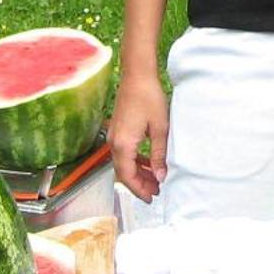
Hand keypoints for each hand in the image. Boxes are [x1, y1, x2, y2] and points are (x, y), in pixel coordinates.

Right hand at [107, 72, 169, 202]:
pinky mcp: (117, 129)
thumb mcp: (160, 129)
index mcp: (123, 145)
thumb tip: (160, 177)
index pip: (128, 176)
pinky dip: (135, 160)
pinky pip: (124, 152)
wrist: (137, 75)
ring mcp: (114, 135)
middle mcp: (114, 142)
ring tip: (154, 179)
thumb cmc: (149, 98)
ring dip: (138, 173)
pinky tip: (148, 162)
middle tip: (156, 191)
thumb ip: (159, 155)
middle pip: (124, 172)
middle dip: (139, 184)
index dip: (140, 190)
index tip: (152, 198)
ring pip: (124, 163)